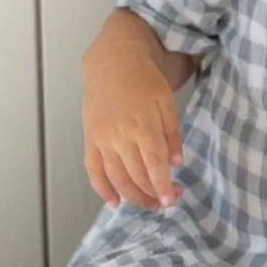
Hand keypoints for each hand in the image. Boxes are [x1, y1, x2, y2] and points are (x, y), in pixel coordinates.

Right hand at [82, 33, 183, 208]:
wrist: (111, 62)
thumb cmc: (144, 80)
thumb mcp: (166, 100)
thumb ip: (172, 133)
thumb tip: (177, 163)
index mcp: (143, 125)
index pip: (154, 164)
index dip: (162, 186)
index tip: (172, 200)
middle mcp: (120, 136)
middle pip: (136, 175)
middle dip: (152, 194)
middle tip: (166, 202)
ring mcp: (102, 139)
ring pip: (116, 178)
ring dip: (132, 196)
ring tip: (148, 204)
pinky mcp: (90, 139)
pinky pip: (93, 170)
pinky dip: (102, 189)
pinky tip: (114, 202)